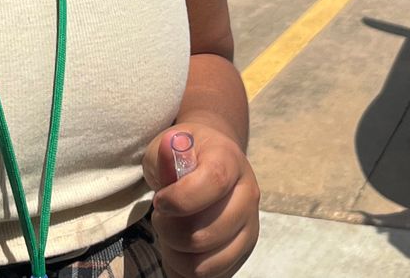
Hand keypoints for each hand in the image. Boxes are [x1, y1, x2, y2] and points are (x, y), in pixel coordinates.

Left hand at [142, 123, 259, 277]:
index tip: (159, 200)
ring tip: (169, 233)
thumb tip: (167, 148)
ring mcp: (249, 227)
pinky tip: (179, 247)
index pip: (214, 182)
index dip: (180, 199)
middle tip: (160, 216)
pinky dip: (185, 269)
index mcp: (230, 160)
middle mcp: (248, 195)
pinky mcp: (243, 253)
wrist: (209, 161)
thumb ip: (165, 155)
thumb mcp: (168, 145)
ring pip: (207, 264)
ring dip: (176, 254)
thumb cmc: (184, 155)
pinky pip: (211, 276)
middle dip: (170, 231)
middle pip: (207, 234)